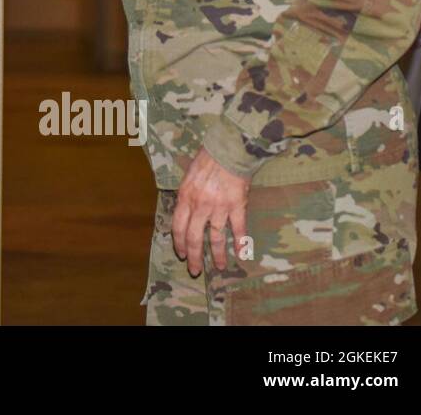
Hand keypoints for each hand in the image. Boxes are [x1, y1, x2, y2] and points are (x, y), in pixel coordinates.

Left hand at [172, 147, 249, 276]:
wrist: (228, 149)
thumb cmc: (206, 159)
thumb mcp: (188, 175)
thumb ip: (186, 194)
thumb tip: (184, 209)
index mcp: (185, 197)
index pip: (178, 227)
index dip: (179, 243)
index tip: (181, 254)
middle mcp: (200, 206)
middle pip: (194, 238)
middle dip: (194, 257)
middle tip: (195, 271)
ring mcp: (219, 208)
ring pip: (216, 238)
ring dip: (217, 255)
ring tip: (219, 267)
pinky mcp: (237, 206)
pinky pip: (238, 229)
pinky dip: (240, 243)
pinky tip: (242, 254)